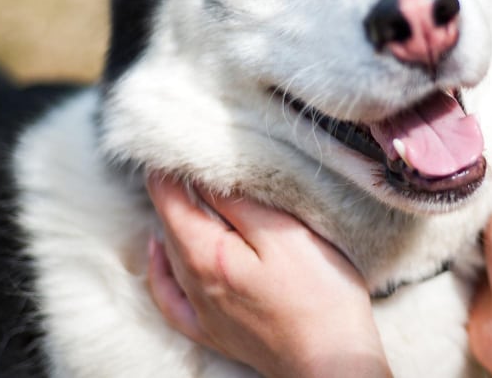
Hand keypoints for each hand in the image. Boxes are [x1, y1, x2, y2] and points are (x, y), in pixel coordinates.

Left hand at [146, 176, 391, 377]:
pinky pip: (171, 296)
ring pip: (172, 253)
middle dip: (172, 186)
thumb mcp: (284, 234)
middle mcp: (194, 283)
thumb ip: (239, 204)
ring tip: (181, 188)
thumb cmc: (319, 296)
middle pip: (169, 223)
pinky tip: (161, 255)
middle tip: (182, 152)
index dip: (166, 165)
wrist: (331, 362)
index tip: (169, 136)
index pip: (169, 198)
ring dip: (173, 218)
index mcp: (206, 255)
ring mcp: (202, 310)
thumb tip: (202, 174)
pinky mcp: (215, 330)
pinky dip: (161, 269)